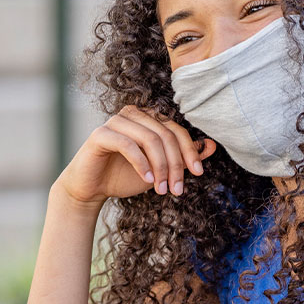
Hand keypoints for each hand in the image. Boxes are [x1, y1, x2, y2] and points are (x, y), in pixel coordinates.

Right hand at [56, 105, 216, 205]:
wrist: (92, 189)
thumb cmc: (125, 176)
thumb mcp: (161, 169)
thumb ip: (184, 158)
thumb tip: (212, 146)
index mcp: (148, 118)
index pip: (176, 130)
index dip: (190, 151)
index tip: (198, 174)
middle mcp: (133, 114)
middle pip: (165, 135)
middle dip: (176, 164)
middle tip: (178, 189)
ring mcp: (116, 121)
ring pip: (150, 139)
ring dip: (160, 167)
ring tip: (162, 189)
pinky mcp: (101, 134)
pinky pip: (128, 145)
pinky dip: (141, 164)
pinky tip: (146, 180)